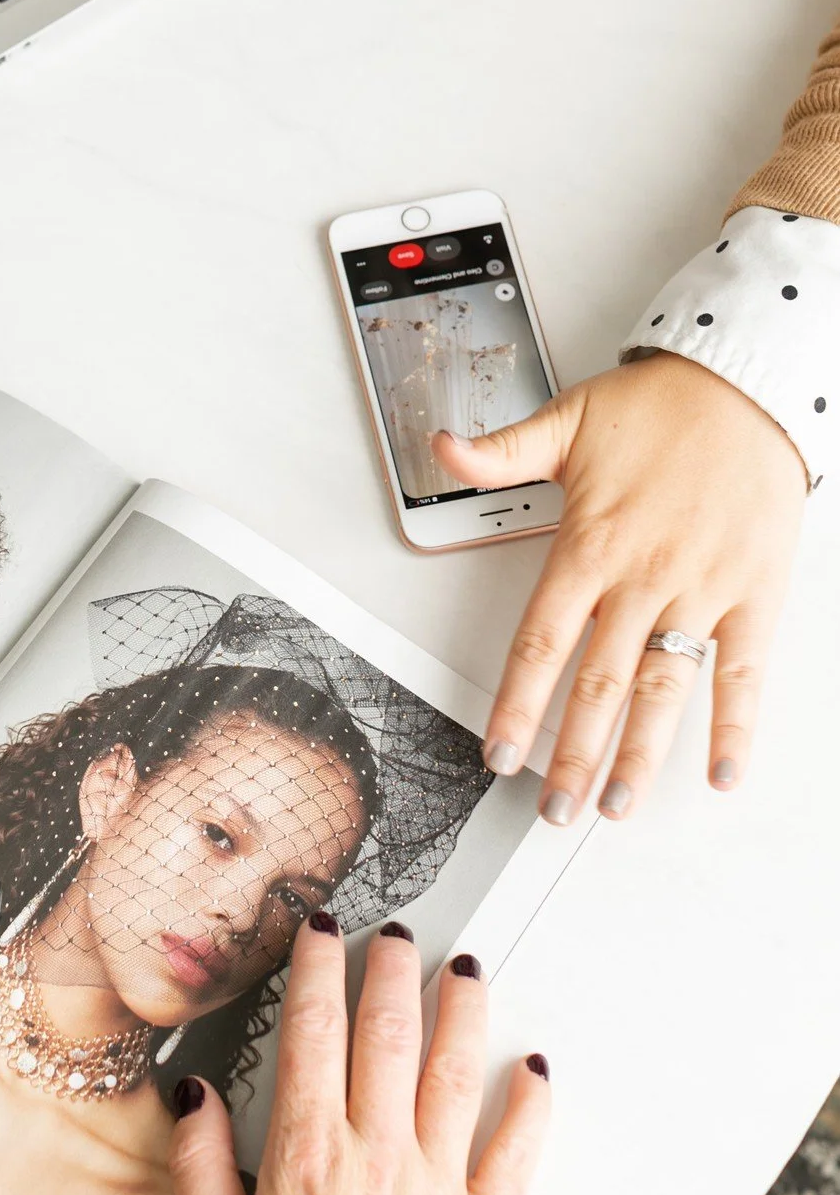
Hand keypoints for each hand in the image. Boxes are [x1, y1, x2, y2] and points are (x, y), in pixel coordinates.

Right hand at [170, 918, 548, 1194]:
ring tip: (464, 969)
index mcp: (306, 1156)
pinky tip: (533, 1068)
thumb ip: (198, 1163)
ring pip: (454, 1072)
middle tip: (394, 933)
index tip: (321, 931)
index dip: (316, 968)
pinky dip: (530, 1104)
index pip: (312, 1031)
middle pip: (387, 1032)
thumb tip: (193, 1094)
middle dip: (390, 968)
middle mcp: (376, 1159)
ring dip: (461, 1010)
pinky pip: (517, 1153)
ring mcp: (436, 1191)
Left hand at [432, 351, 807, 819]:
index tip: (501, 756)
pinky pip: (742, 671)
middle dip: (571, 754)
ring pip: (662, 689)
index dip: (518, 706)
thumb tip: (440, 448)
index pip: (542, 642)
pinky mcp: (753, 592)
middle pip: (597, 683)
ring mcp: (701, 588)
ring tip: (616, 806)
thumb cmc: (659, 405)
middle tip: (553, 810)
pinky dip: (735, 726)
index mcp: (590, 544)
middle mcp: (642, 576)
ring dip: (639, 755)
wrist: (748, 384)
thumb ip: (501, 453)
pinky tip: (721, 774)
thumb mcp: (567, 421)